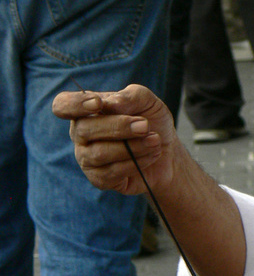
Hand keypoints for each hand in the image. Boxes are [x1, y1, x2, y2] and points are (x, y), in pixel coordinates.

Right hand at [52, 84, 177, 196]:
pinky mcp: (99, 179)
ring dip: (132, 146)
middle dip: (118, 126)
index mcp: (85, 110)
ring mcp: (87, 158)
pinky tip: (152, 154)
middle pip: (83, 129)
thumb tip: (109, 104)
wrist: (168, 152)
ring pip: (99, 153)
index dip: (75, 104)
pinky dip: (136, 162)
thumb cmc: (152, 122)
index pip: (63, 105)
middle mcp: (80, 134)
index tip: (98, 104)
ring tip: (154, 140)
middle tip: (145, 125)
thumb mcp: (148, 102)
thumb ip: (131, 96)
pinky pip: (111, 172)